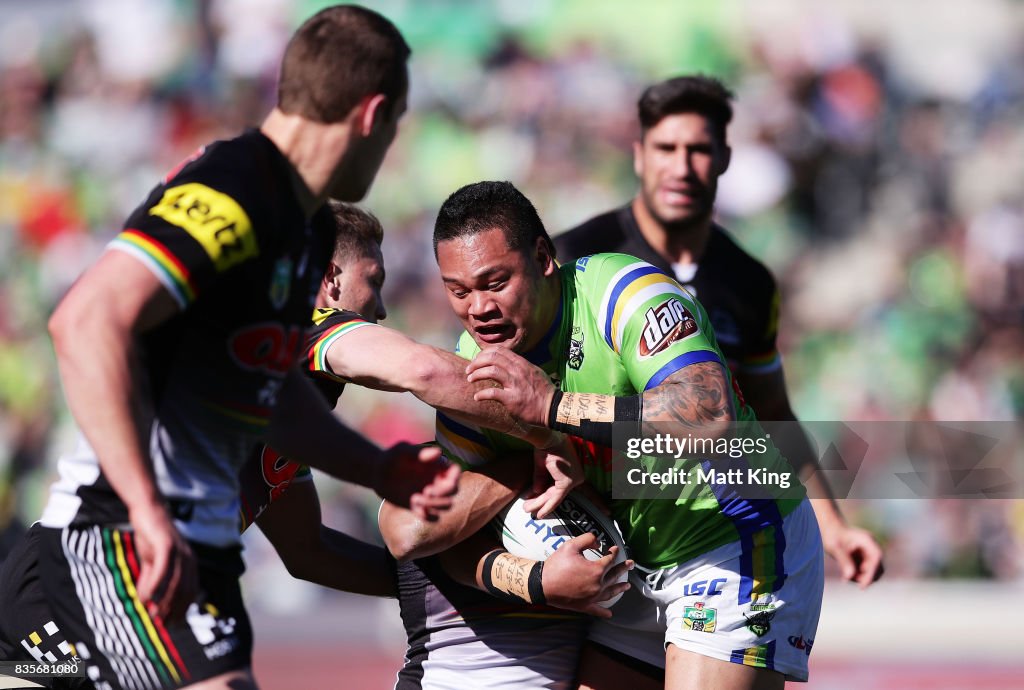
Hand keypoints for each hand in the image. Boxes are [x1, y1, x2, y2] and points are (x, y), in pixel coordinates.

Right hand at [129, 503, 196, 622]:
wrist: (148, 510)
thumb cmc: (150, 536)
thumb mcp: (151, 562)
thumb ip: (150, 580)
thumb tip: (146, 602)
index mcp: (189, 563)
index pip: (191, 592)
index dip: (183, 610)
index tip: (172, 625)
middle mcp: (189, 559)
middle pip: (185, 591)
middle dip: (174, 610)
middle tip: (162, 624)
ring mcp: (180, 551)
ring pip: (175, 583)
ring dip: (164, 602)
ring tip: (153, 615)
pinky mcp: (167, 545)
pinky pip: (163, 570)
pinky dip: (154, 586)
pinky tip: (145, 598)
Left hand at [375, 444, 460, 520]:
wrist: (377, 473)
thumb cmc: (392, 457)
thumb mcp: (402, 450)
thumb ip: (419, 451)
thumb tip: (439, 452)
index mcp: (437, 466)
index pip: (455, 472)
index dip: (452, 478)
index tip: (437, 478)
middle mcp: (437, 480)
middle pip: (454, 491)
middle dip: (443, 494)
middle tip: (426, 491)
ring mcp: (429, 495)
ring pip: (446, 505)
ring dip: (434, 505)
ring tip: (415, 499)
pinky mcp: (419, 507)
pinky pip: (432, 517)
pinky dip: (427, 515)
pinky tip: (413, 507)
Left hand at [467, 347, 555, 426]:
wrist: (553, 408)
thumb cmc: (543, 391)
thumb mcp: (533, 371)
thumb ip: (519, 366)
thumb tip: (505, 362)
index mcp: (521, 363)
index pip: (499, 350)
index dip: (484, 354)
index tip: (477, 361)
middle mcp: (518, 371)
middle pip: (492, 357)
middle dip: (476, 362)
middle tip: (469, 370)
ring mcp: (515, 384)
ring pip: (490, 371)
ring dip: (476, 374)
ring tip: (470, 379)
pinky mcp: (512, 399)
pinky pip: (492, 393)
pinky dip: (481, 394)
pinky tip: (477, 397)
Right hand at [523, 435, 583, 517]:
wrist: (548, 438)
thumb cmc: (546, 446)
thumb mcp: (542, 465)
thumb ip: (541, 478)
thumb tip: (536, 491)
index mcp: (572, 471)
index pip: (557, 487)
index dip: (545, 497)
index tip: (534, 502)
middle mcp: (576, 477)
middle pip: (555, 494)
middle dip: (540, 502)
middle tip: (528, 509)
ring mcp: (573, 481)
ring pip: (554, 497)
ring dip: (540, 505)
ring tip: (528, 511)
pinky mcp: (567, 483)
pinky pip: (556, 498)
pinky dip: (547, 506)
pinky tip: (539, 514)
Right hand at [542, 533, 632, 618]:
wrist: (542, 584)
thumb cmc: (556, 565)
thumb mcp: (571, 546)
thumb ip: (587, 540)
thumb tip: (598, 542)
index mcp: (596, 570)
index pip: (610, 559)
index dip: (613, 552)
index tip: (614, 548)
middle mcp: (598, 585)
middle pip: (614, 575)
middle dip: (623, 568)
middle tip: (631, 564)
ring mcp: (592, 597)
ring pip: (610, 592)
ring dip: (619, 588)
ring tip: (627, 586)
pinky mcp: (584, 606)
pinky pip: (597, 610)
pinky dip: (604, 612)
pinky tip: (610, 614)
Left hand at [822, 523, 883, 588]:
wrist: (829, 528)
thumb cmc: (830, 535)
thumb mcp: (834, 547)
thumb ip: (843, 561)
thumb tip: (850, 576)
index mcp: (867, 540)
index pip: (876, 558)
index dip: (871, 573)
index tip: (862, 586)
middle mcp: (871, 546)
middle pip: (878, 567)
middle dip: (867, 577)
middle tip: (852, 583)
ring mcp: (869, 552)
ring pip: (873, 571)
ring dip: (862, 577)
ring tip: (845, 578)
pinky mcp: (864, 558)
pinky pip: (866, 571)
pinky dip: (858, 576)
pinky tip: (845, 577)